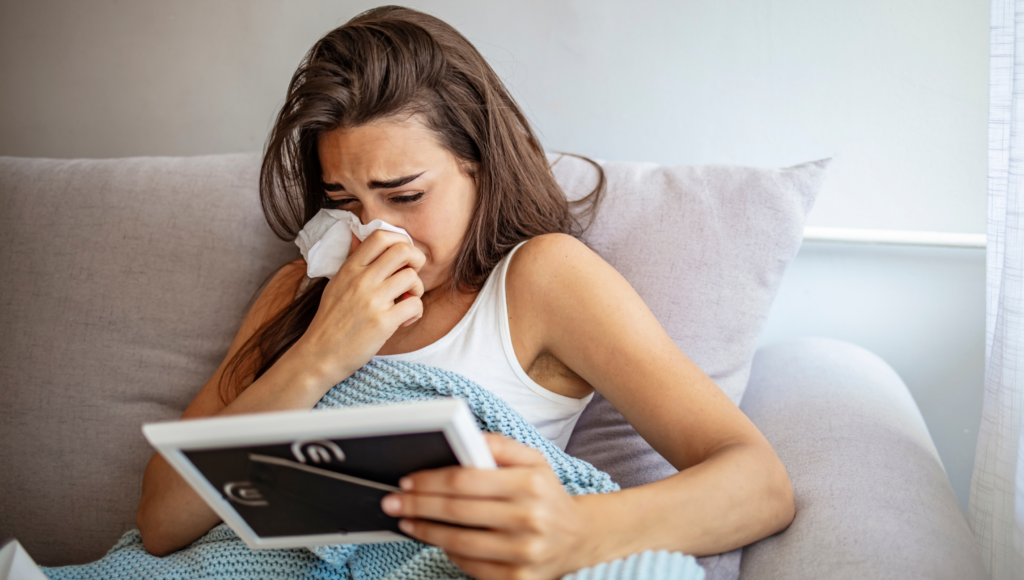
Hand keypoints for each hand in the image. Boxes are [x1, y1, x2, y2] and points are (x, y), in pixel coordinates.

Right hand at [296, 229, 424, 384]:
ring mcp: (372, 301)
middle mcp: (361, 280)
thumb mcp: (336, 284)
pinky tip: (404, 319)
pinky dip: (416, 312)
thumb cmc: (330, 321)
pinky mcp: (382, 322)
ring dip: (417, 289)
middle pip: (403, 250)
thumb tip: (357, 235)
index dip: (400, 240)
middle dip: (416, 260)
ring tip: (407, 300)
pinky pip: (415, 305)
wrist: (319, 355)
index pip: (381, 236)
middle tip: (411, 276)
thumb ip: (351, 261)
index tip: (401, 257)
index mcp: (350, 268)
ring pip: (412, 277)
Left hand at [380, 433, 593, 579]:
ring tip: (406, 521)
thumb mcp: (533, 460)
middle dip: (417, 506)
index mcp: (530, 483)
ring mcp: (524, 553)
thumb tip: (463, 438)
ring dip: (425, 532)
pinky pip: (471, 566)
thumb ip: (499, 445)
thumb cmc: (546, 494)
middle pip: (457, 512)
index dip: (430, 481)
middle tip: (392, 502)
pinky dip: (449, 552)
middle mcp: (529, 519)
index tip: (407, 481)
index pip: (465, 480)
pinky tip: (437, 540)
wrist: (578, 539)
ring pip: (459, 543)